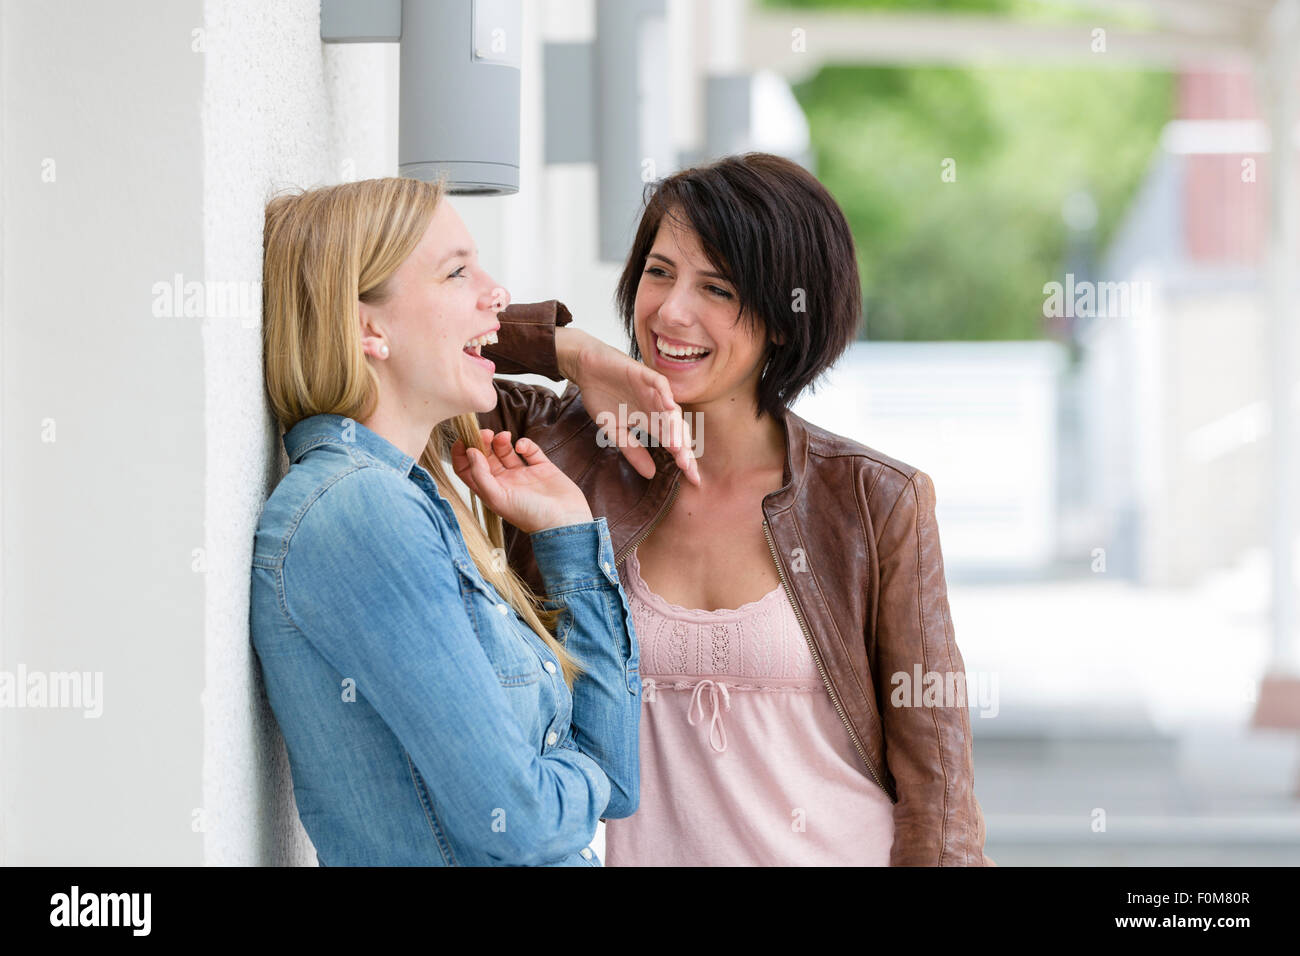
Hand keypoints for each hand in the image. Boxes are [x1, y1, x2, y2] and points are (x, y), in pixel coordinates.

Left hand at [450, 429, 593, 534]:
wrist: (564, 521)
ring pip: (505, 450)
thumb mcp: (498, 498)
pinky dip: (525, 443)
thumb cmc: (530, 516)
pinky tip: (522, 447)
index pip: (468, 470)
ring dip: (501, 440)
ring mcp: (523, 474)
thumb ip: (481, 475)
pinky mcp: (542, 467)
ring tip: (504, 436)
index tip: (463, 440)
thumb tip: (470, 452)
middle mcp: (505, 482)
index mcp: (491, 491)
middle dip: (483, 442)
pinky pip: (529, 450)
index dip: (462, 455)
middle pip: (486, 456)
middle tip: (486, 432)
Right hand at [558, 329, 700, 485]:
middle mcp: (658, 408)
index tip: (694, 481)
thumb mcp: (615, 432)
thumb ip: (633, 451)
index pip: (674, 444)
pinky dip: (666, 395)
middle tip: (688, 468)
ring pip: (671, 411)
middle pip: (678, 431)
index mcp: (653, 422)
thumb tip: (651, 475)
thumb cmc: (603, 397)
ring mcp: (654, 392)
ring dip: (675, 428)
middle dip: (684, 450)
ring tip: (677, 447)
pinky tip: (671, 408)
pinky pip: (660, 385)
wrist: (588, 369)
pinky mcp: (645, 375)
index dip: (684, 461)